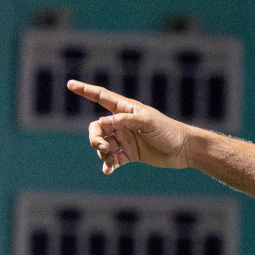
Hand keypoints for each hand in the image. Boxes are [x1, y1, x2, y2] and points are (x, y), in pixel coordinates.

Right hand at [68, 80, 192, 172]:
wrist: (184, 150)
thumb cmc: (169, 130)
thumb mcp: (147, 122)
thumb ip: (125, 120)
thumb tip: (104, 123)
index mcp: (127, 109)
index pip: (102, 97)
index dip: (86, 90)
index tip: (70, 84)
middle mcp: (123, 123)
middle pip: (98, 127)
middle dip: (94, 136)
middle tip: (101, 146)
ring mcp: (126, 139)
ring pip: (103, 144)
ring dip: (101, 152)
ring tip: (109, 159)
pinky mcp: (130, 154)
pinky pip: (113, 159)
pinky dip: (108, 164)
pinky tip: (108, 170)